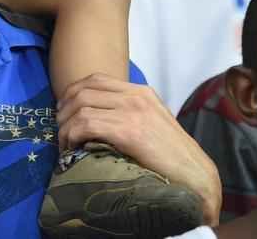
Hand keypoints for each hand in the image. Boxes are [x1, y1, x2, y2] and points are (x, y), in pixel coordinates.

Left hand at [57, 74, 221, 225]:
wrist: (196, 176)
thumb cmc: (172, 157)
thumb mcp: (151, 124)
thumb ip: (128, 114)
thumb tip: (94, 118)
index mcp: (141, 92)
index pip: (95, 80)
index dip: (72, 93)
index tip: (64, 111)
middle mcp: (136, 96)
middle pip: (83, 90)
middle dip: (64, 109)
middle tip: (60, 129)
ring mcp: (133, 111)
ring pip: (80, 106)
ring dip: (65, 125)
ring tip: (65, 142)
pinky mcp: (129, 130)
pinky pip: (86, 124)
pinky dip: (72, 135)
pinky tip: (72, 148)